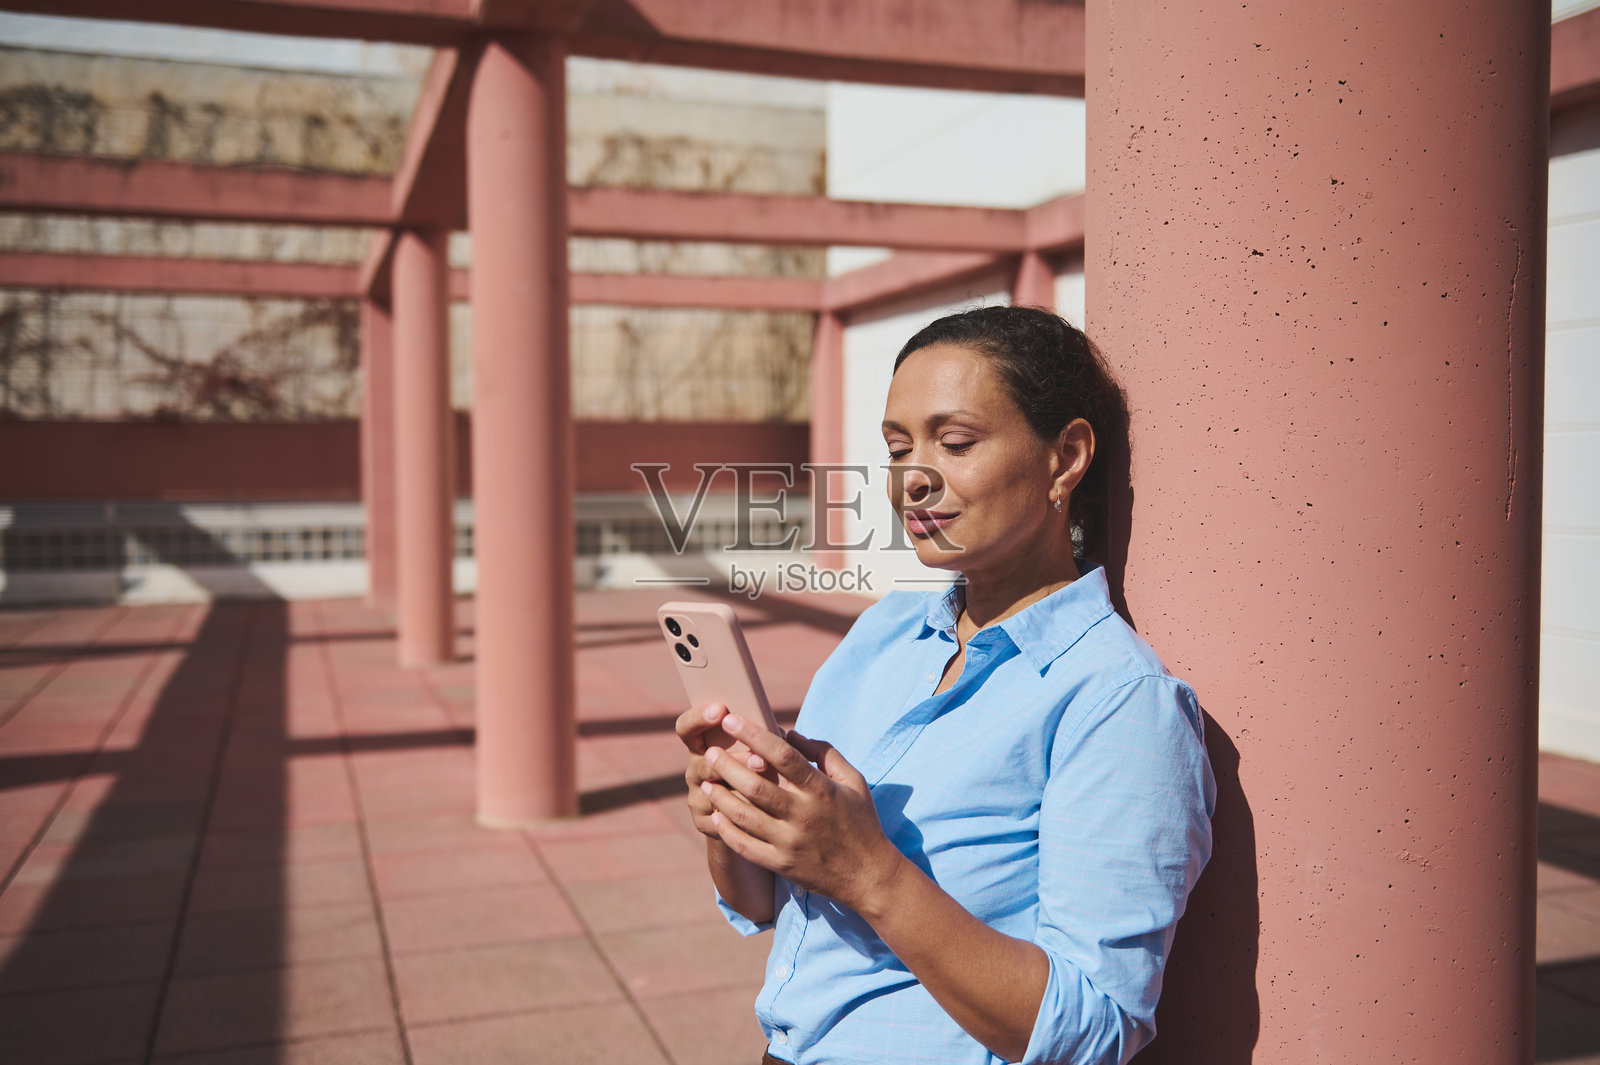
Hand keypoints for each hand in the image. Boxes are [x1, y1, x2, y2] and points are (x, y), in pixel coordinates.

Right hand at [675, 702, 767, 840]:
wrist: (750, 815)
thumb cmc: (758, 769)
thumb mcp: (758, 749)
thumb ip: (761, 738)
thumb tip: (779, 732)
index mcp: (702, 745)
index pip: (687, 727)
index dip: (698, 717)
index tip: (720, 709)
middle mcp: (695, 769)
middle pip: (706, 762)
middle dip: (736, 761)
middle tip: (761, 761)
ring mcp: (696, 796)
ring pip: (716, 793)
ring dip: (745, 790)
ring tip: (769, 791)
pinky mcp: (701, 821)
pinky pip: (721, 819)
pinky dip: (743, 815)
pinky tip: (763, 816)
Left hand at [700, 712, 906, 913]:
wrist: (868, 876)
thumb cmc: (860, 822)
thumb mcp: (853, 781)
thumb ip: (824, 753)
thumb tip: (791, 734)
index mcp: (821, 790)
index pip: (782, 756)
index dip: (754, 735)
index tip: (731, 720)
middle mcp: (803, 815)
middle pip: (755, 785)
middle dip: (727, 766)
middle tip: (709, 753)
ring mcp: (790, 842)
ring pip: (744, 816)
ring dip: (720, 796)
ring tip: (706, 782)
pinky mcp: (781, 864)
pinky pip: (745, 846)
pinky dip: (727, 830)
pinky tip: (717, 815)